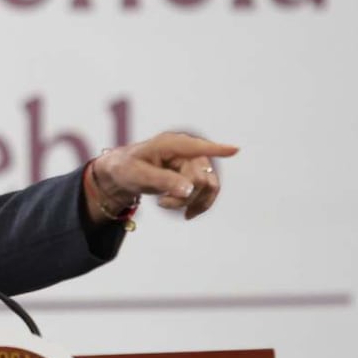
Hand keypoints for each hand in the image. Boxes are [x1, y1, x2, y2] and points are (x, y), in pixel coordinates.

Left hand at [88, 132, 238, 221]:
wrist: (122, 174)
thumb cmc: (127, 168)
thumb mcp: (139, 175)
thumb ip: (164, 181)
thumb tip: (189, 189)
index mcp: (171, 144)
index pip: (197, 147)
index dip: (217, 150)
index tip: (235, 150)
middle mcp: (187, 151)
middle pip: (201, 178)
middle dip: (185, 196)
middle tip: (162, 203)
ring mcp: (193, 162)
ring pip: (208, 187)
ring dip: (191, 202)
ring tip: (166, 204)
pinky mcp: (195, 175)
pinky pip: (208, 192)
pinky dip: (199, 205)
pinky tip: (186, 213)